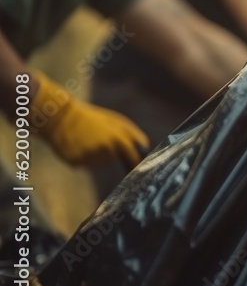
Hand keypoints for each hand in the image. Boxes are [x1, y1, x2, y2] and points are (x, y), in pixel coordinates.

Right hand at [32, 72, 149, 167]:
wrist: (61, 117)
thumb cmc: (92, 118)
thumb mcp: (116, 121)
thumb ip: (133, 135)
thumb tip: (146, 148)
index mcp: (118, 138)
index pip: (133, 158)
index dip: (135, 163)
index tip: (138, 168)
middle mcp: (105, 150)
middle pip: (113, 161)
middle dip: (109, 153)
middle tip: (96, 138)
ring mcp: (90, 158)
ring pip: (98, 163)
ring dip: (95, 155)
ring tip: (86, 140)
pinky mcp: (76, 163)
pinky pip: (84, 165)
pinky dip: (82, 158)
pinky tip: (77, 145)